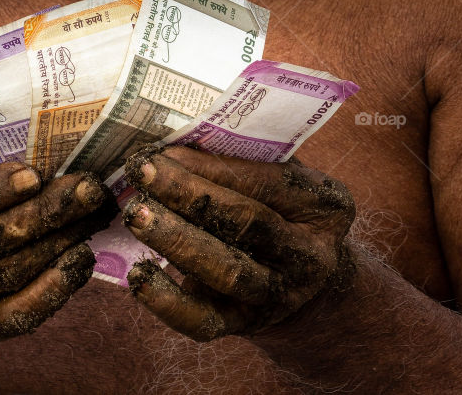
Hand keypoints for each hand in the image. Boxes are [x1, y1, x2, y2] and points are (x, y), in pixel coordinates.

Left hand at [121, 146, 354, 340]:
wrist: (306, 280)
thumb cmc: (280, 208)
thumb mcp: (283, 178)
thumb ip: (245, 159)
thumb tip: (177, 137)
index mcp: (325, 207)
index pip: (267, 183)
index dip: (214, 167)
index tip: (166, 150)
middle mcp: (309, 256)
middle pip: (247, 224)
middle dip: (190, 195)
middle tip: (144, 172)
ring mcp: (280, 296)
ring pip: (227, 271)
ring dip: (176, 240)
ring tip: (136, 212)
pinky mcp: (246, 325)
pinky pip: (205, 322)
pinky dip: (169, 302)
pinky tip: (139, 275)